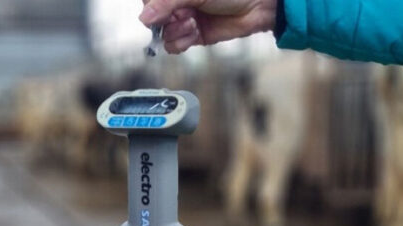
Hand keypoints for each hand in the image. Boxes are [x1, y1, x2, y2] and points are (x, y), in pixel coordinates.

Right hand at [140, 0, 276, 53]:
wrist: (258, 5)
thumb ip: (167, 3)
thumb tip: (144, 18)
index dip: (151, 5)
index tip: (161, 10)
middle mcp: (176, 2)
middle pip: (153, 17)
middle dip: (166, 19)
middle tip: (184, 13)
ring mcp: (182, 18)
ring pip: (162, 33)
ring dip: (176, 32)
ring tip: (193, 23)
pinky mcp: (191, 35)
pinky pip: (174, 45)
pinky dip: (182, 42)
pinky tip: (195, 32)